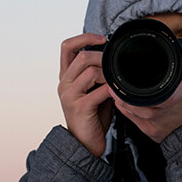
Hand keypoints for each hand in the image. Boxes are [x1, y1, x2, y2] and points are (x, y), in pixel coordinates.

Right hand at [58, 33, 112, 157]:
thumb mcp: (94, 90)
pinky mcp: (79, 107)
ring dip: (109, 75)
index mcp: (66, 76)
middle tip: (116, 66)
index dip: (84, 37)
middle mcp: (64, 83)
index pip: (67, 47)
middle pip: (82, 56)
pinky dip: (111, 90)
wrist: (85, 144)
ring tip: (117, 83)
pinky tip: (116, 95)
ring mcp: (69, 95)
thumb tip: (114, 58)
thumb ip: (98, 74)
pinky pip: (98, 91)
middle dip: (103, 58)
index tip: (102, 38)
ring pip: (90, 71)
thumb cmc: (92, 116)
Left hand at [111, 49, 181, 142]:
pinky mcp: (151, 131)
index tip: (124, 78)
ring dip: (121, 100)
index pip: (152, 94)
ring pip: (131, 112)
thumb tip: (178, 48)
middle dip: (122, 92)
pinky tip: (123, 102)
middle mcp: (163, 112)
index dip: (133, 88)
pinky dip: (125, 109)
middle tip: (114, 82)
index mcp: (175, 97)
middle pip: (136, 104)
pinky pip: (132, 120)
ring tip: (116, 90)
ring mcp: (156, 124)